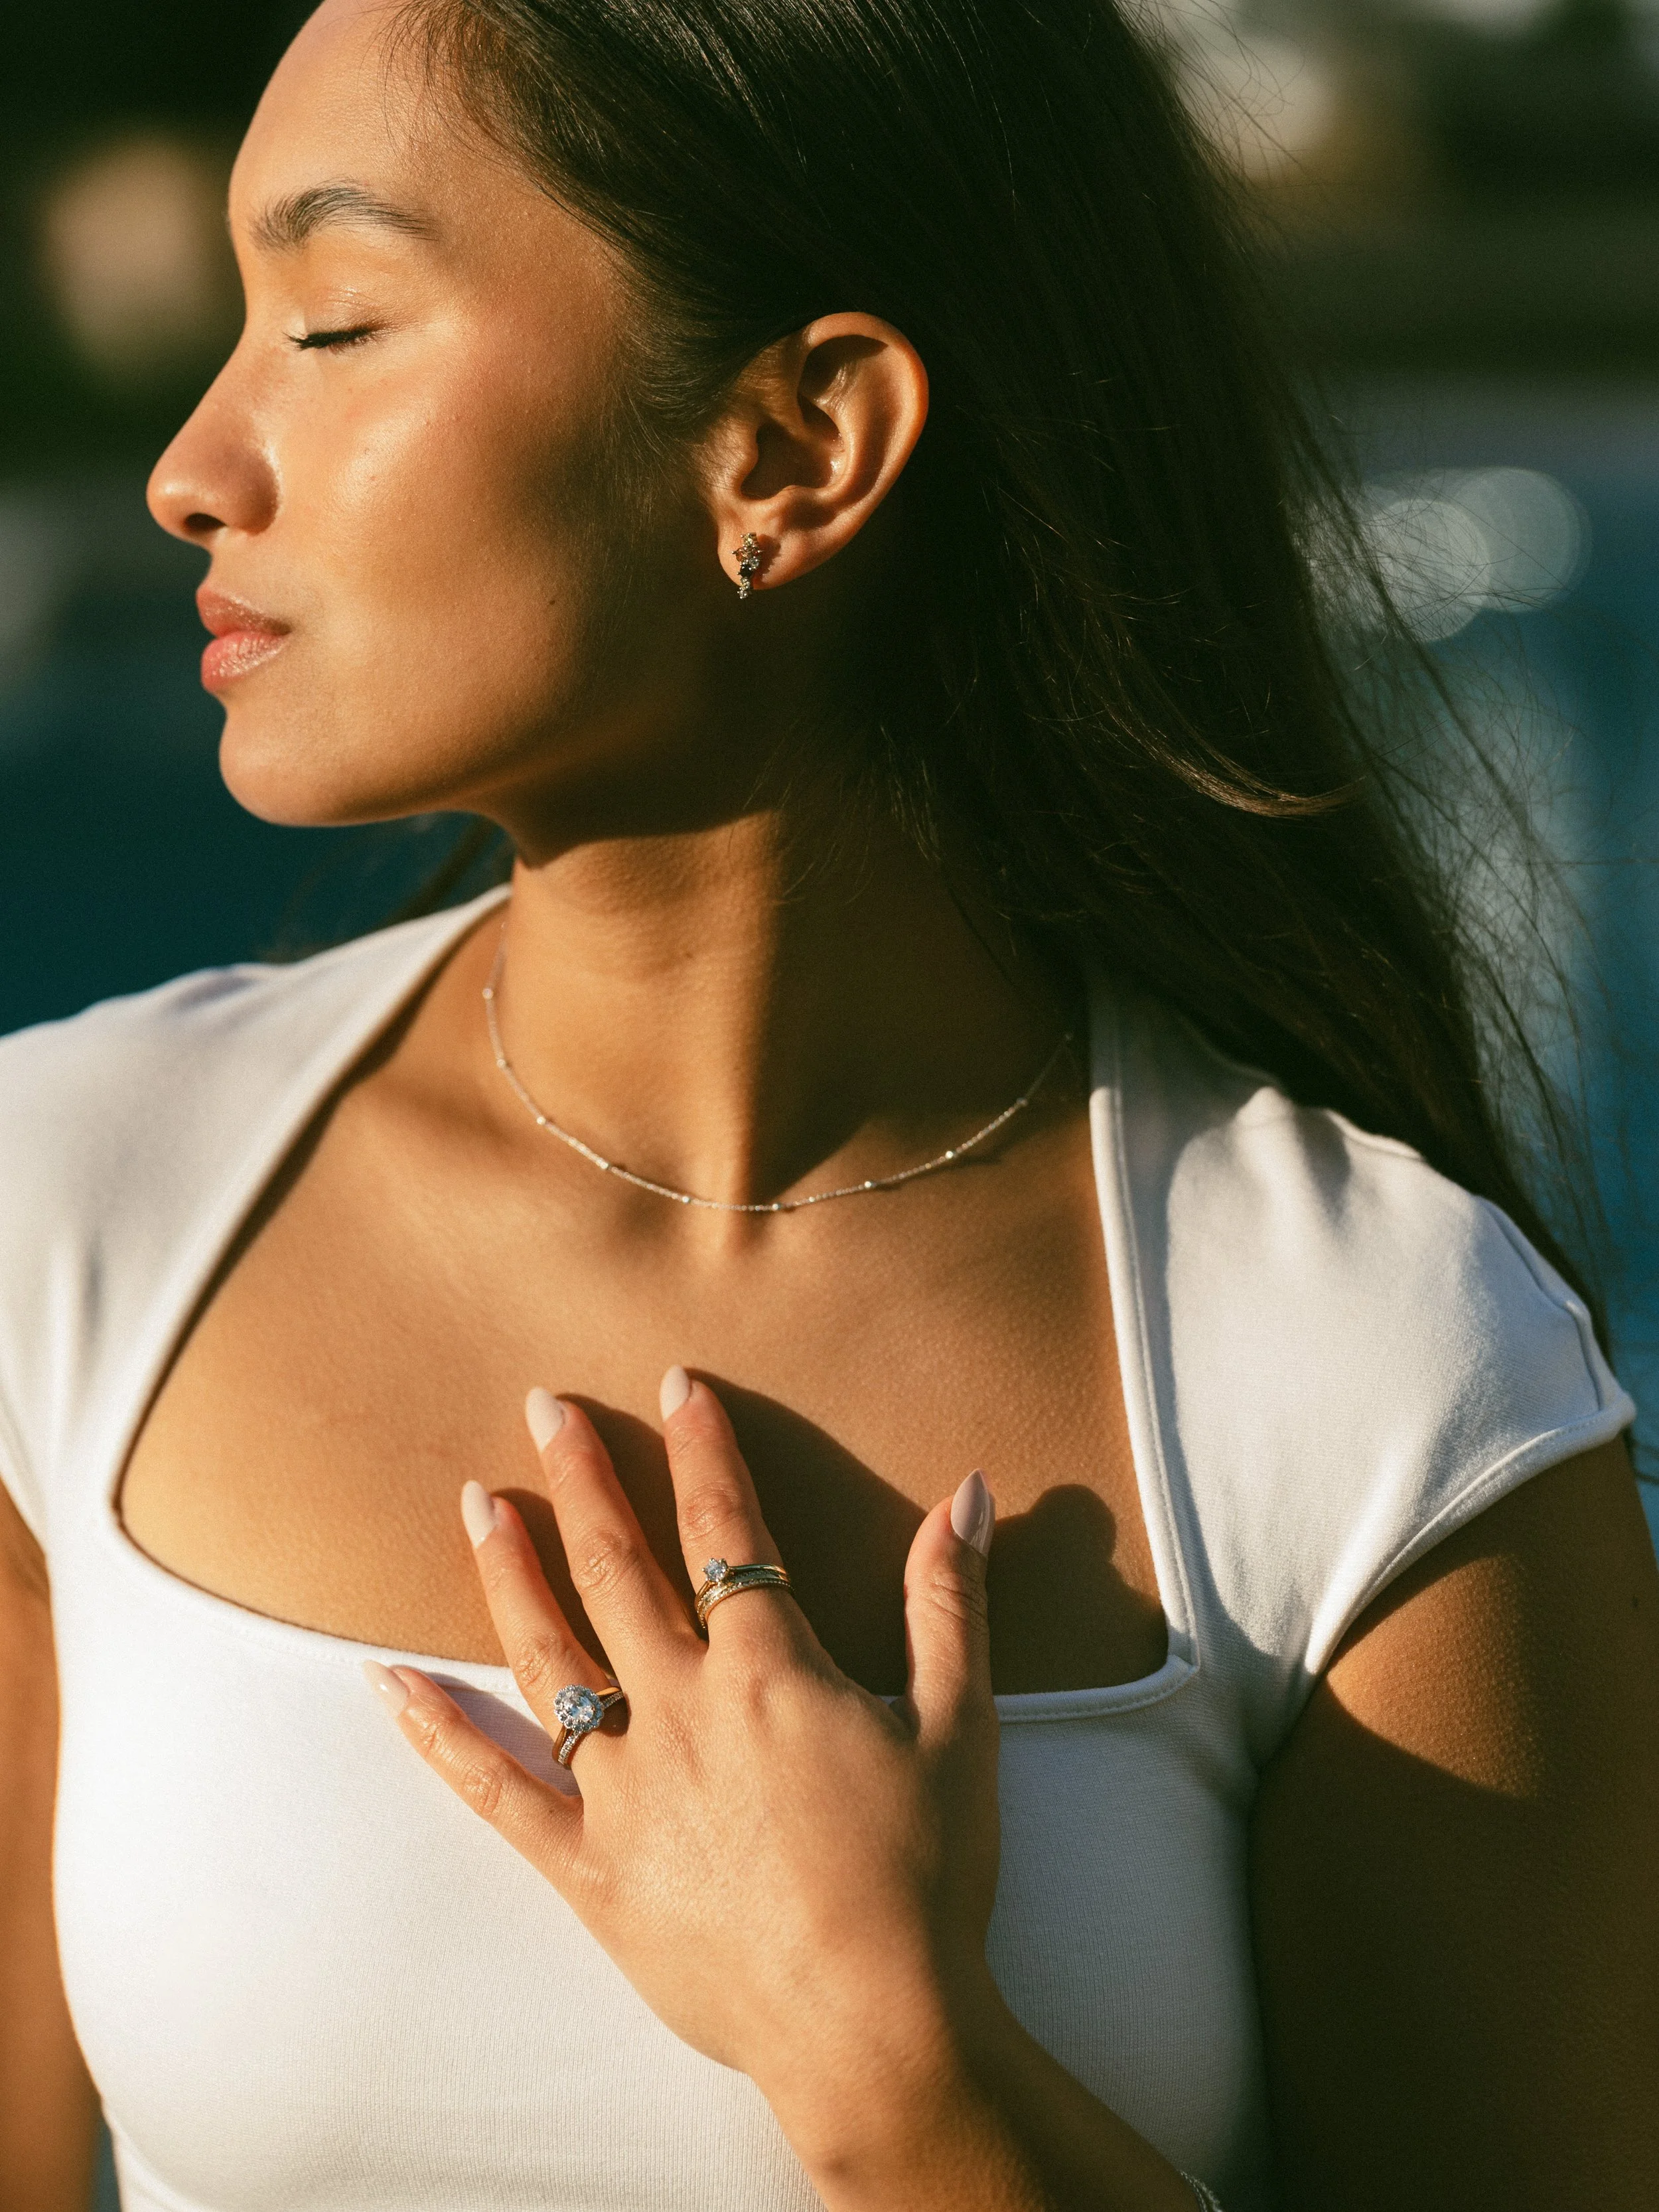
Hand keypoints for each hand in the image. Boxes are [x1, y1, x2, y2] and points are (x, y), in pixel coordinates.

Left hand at [366, 1367, 1004, 2181]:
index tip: (675, 1385)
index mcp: (771, 1670)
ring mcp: (624, 1789)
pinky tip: (388, 1683)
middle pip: (617, 1568)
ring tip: (478, 1502)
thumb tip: (969, 1493)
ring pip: (547, 1656)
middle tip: (544, 1408)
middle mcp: (683, 1711)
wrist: (873, 2028)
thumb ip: (952, 1601)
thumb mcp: (963, 1726)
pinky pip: (495, 1790)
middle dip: (581, 1478)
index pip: (728, 1527)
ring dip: (509, 1571)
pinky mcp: (588, 1868)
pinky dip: (437, 1734)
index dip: (702, 1448)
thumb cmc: (929, 1880)